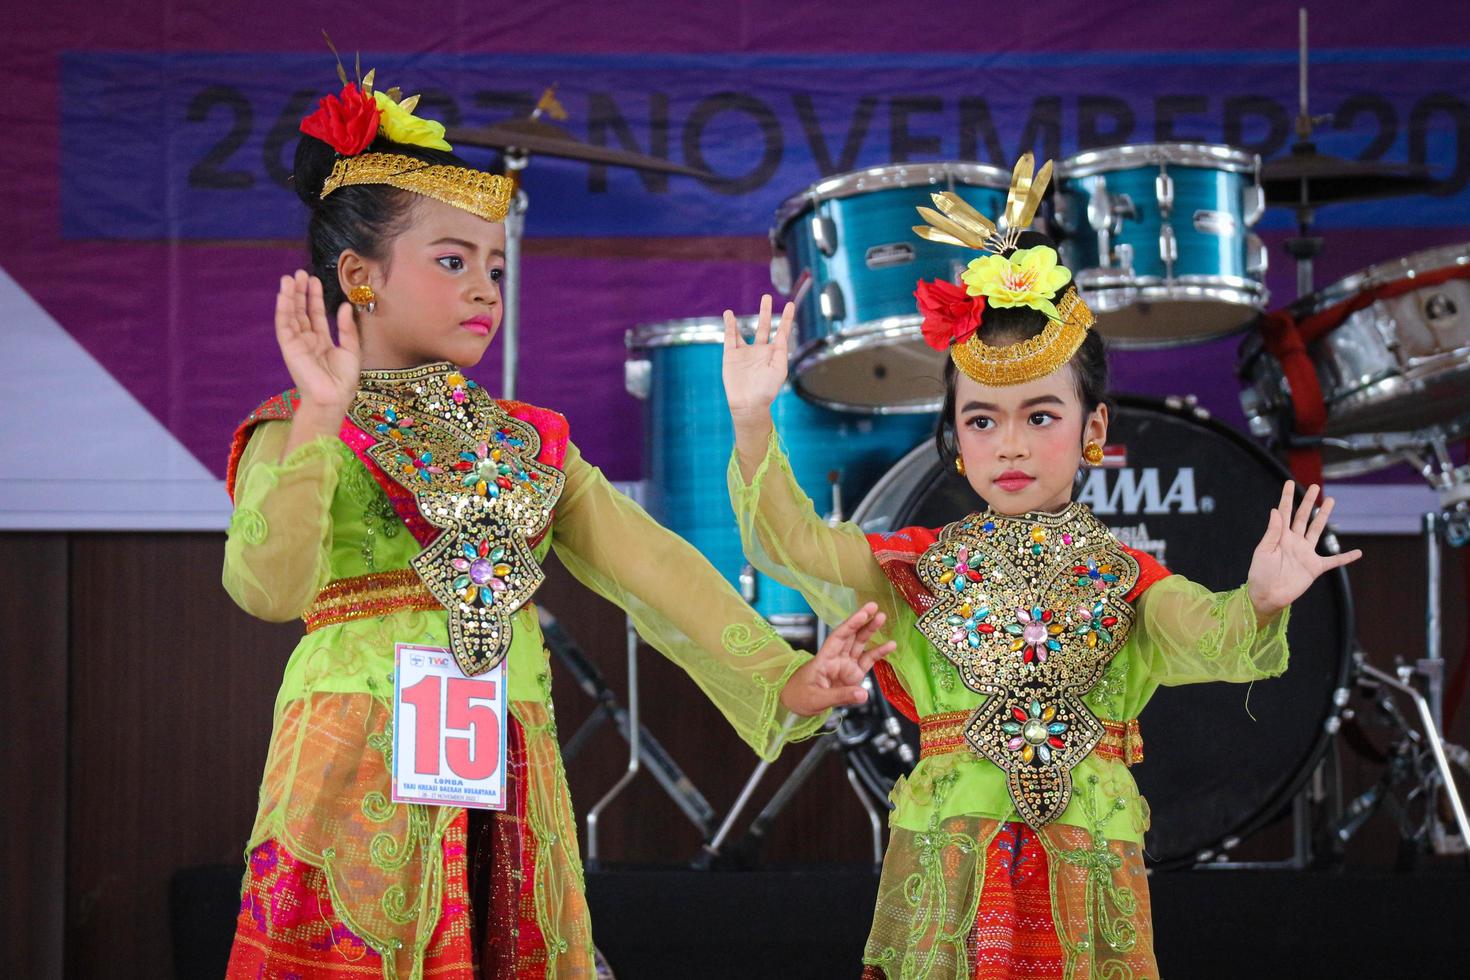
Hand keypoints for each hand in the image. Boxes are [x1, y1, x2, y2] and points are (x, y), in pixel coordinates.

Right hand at [274, 270, 360, 415]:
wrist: (334, 397)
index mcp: (322, 341)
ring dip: (289, 297)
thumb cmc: (344, 379)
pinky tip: (284, 295)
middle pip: (301, 311)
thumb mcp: (351, 349)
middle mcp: (307, 340)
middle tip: (300, 273)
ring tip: (290, 278)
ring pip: (291, 315)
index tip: (314, 280)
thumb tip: (345, 306)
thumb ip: (347, 328)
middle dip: (300, 292)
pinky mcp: (289, 347)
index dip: (314, 297)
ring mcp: (297, 343)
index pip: (316, 314)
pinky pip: (284, 325)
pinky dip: (283, 309)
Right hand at [723, 294, 793, 424]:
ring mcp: (745, 352)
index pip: (782, 332)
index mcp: (774, 354)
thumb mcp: (779, 370)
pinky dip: (730, 326)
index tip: (791, 304)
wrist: (748, 404)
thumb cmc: (767, 390)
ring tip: (739, 307)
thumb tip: (782, 333)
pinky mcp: (731, 355)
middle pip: (764, 326)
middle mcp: (760, 350)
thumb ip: (781, 350)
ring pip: (745, 330)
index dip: (787, 318)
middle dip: (766, 312)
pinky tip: (729, 315)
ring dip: (743, 319)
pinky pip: (730, 337)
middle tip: (766, 297)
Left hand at [780, 602, 896, 715]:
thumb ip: (840, 696)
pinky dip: (879, 652)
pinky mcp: (853, 675)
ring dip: (871, 631)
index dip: (851, 624)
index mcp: (824, 659)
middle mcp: (837, 659)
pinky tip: (890, 645)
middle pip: (850, 635)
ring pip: (860, 644)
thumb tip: (863, 694)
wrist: (796, 704)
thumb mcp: (816, 699)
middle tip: (874, 607)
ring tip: (882, 618)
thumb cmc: (800, 696)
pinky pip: (868, 660)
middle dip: (862, 621)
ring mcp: (846, 666)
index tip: (863, 613)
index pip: (838, 637)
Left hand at [1246, 482, 1362, 620]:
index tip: (1288, 482)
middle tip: (1314, 486)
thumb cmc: (1260, 574)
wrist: (1267, 596)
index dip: (1286, 498)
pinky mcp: (1314, 567)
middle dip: (1308, 501)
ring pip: (1317, 530)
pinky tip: (1358, 553)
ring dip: (1323, 516)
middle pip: (1303, 517)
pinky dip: (1346, 558)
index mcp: (1280, 536)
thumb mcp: (1263, 551)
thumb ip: (1272, 532)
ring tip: (1330, 501)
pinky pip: (1334, 561)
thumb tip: (1275, 510)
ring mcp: (1305, 553)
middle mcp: (1294, 541)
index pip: (1284, 513)